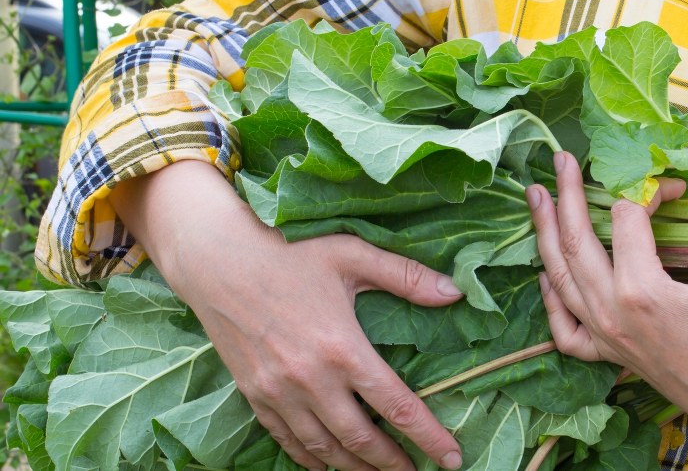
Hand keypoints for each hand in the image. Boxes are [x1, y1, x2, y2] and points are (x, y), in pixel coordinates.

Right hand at [112, 160, 464, 470]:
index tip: (452, 458)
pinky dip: (312, 460)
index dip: (429, 437)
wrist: (217, 261)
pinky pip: (288, 441)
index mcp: (343, 349)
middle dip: (394, 464)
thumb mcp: (352, 254)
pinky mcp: (255, 396)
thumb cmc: (290, 253)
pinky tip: (329, 465)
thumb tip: (455, 293)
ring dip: (357, 469)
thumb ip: (406, 276)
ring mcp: (279, 393)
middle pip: (362, 440)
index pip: (397, 406)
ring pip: (325, 449)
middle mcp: (311, 380)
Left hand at [525, 152, 687, 447]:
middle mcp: (612, 312)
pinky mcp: (609, 355)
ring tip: (535, 196)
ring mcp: (605, 336)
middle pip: (577, 241)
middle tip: (560, 160)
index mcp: (642, 290)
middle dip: (567, 194)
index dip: (650, 190)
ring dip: (545, 233)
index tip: (675, 186)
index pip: (630, 218)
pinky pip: (565, 328)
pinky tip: (545, 274)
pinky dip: (550, 299)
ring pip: (560, 278)